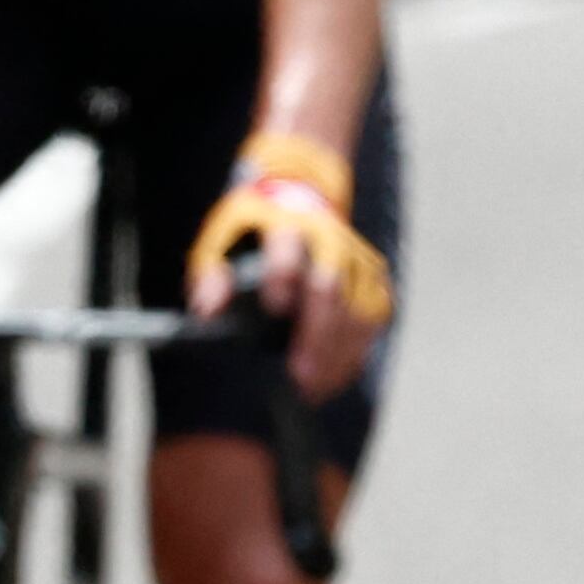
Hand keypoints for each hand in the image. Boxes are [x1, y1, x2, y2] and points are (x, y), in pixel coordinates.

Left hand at [185, 133, 390, 399]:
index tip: (274, 308)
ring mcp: (357, 257)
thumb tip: (208, 310)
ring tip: (314, 389)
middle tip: (300, 376)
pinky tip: (335, 379)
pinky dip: (356, 352)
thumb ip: (211, 274)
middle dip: (317, 332)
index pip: (287, 246)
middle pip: (330, 284)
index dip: (283, 275)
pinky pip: (376, 317)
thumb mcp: (218, 242)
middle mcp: (327, 237)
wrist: (297, 195)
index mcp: (284, 221)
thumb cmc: (249, 232)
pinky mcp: (375, 277)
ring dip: (339, 352)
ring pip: (360, 307)